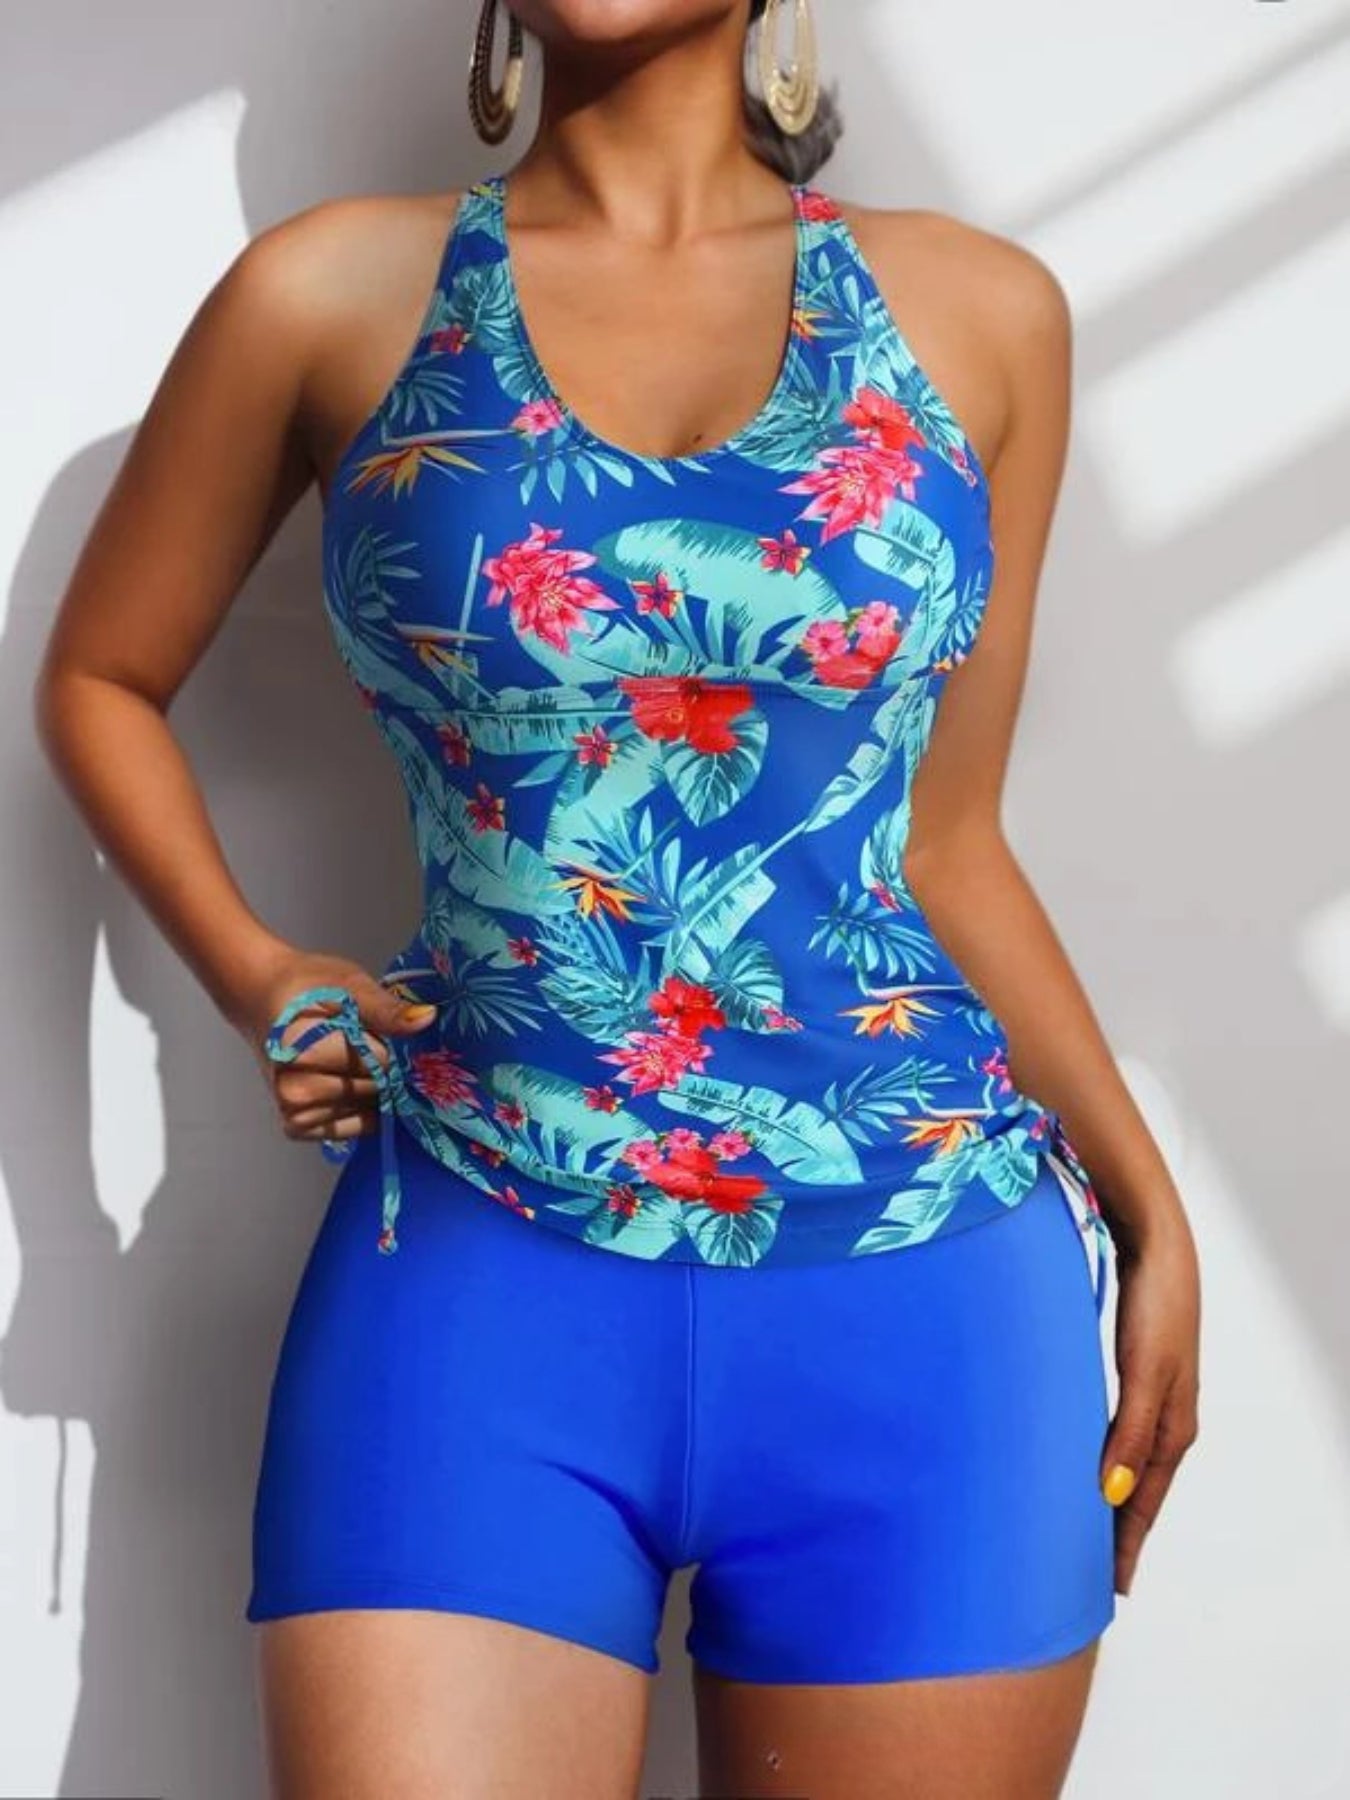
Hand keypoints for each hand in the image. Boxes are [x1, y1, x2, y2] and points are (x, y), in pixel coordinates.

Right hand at [231, 948, 437, 1143]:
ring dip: (369, 1089)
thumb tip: (426, 1019)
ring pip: (365, 1111)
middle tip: (360, 1041)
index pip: (378, 1063)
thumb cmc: (306, 988)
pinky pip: (348, 1129)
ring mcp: (292, 1111)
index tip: (377, 1029)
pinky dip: (358, 1111)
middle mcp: (293, 1089)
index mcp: (302, 1052)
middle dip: (381, 1068)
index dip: (389, 1045)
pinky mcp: (296, 1125)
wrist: (262, 997)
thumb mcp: (348, 984)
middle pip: (373, 1089)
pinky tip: (346, 1083)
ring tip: (347, 1059)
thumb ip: (385, 1008)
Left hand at [1098, 1212, 1201, 1595]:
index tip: (1110, 1588)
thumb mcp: (1143, 1372)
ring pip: (1125, 1463)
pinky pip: (1116, 1434)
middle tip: (1089, 1574)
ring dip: (1108, 1498)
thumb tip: (1111, 1495)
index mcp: (1172, 1426)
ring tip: (1083, 1530)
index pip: (1144, 1502)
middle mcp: (1164, 1418)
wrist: (1156, 1242)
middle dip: (1118, 1533)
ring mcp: (1149, 1395)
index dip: (1127, 1545)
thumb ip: (1128, 1433)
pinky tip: (1083, 1464)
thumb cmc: (1155, 1304)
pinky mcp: (1132, 1373)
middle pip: (1137, 1490)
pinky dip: (1102, 1460)